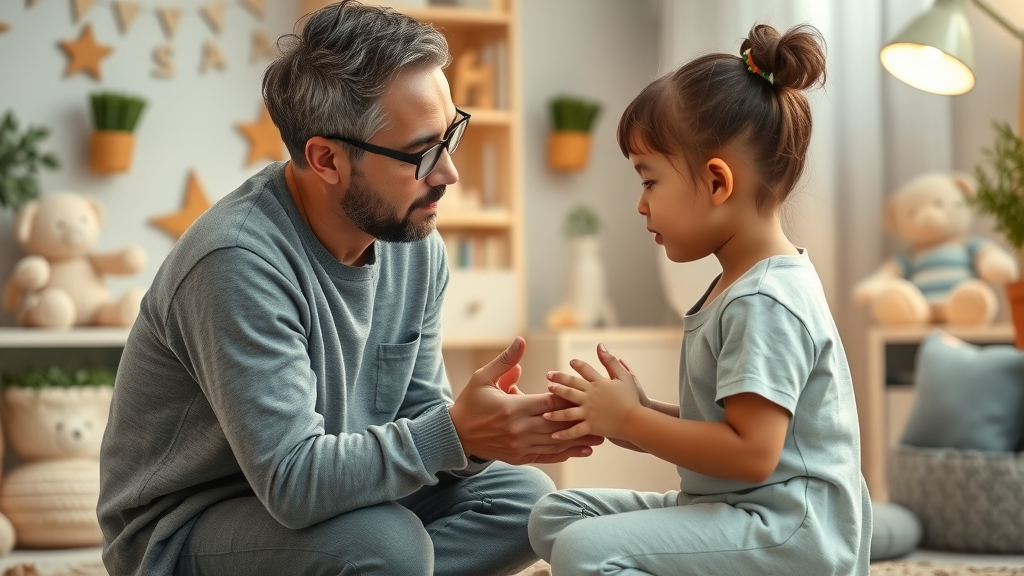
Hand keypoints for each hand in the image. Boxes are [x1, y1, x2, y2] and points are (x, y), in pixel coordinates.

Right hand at [448, 337, 603, 464]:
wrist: (456, 435)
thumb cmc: (470, 403)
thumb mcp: (483, 378)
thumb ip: (505, 361)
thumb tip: (521, 341)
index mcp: (513, 408)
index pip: (549, 403)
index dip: (569, 399)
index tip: (587, 394)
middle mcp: (519, 429)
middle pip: (558, 423)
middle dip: (581, 420)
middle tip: (604, 417)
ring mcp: (520, 446)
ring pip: (556, 442)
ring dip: (579, 439)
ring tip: (601, 437)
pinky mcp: (519, 457)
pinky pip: (547, 456)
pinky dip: (566, 453)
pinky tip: (582, 450)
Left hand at [544, 343, 640, 440]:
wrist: (636, 420)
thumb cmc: (632, 399)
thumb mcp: (624, 376)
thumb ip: (610, 361)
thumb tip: (600, 345)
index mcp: (598, 383)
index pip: (585, 370)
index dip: (577, 365)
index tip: (570, 362)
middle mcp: (590, 396)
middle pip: (570, 387)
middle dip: (558, 382)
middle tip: (548, 378)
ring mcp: (589, 412)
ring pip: (567, 410)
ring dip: (555, 410)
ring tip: (545, 411)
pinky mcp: (591, 426)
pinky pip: (574, 431)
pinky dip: (564, 434)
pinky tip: (553, 436)